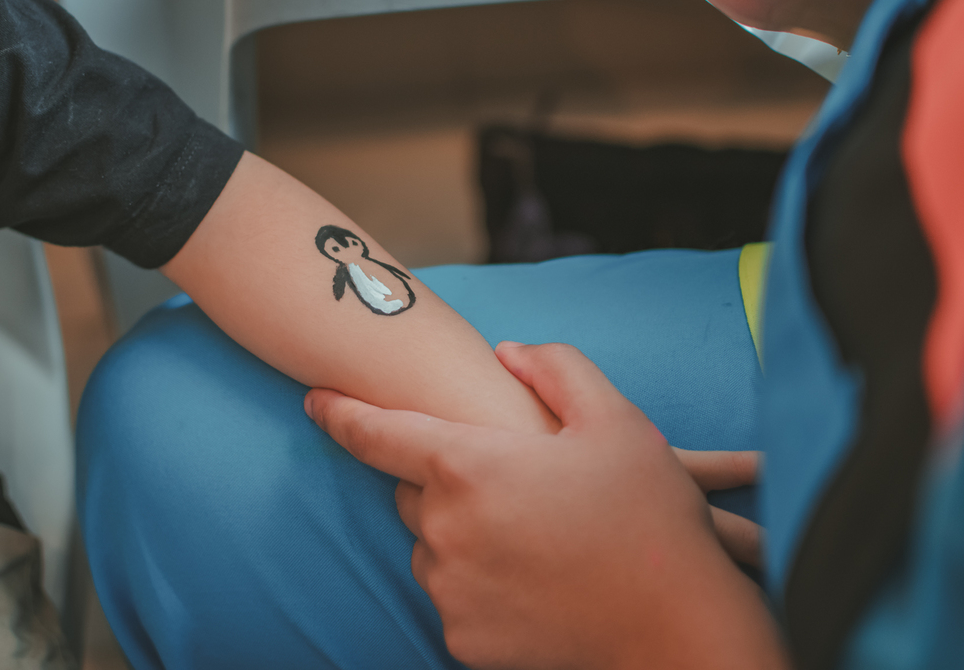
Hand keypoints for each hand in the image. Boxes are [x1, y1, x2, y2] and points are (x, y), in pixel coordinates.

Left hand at [307, 342, 787, 669]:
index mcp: (468, 466)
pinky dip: (479, 583)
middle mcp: (443, 529)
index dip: (340, 413)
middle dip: (449, 482)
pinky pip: (453, 595)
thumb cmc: (648, 517)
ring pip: (433, 546)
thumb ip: (554, 368)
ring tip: (537, 538)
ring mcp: (450, 589)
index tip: (313, 400)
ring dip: (464, 534)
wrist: (679, 628)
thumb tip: (508, 352)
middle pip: (414, 493)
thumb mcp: (615, 420)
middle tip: (516, 487)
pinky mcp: (462, 639)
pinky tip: (535, 579)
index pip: (377, 433)